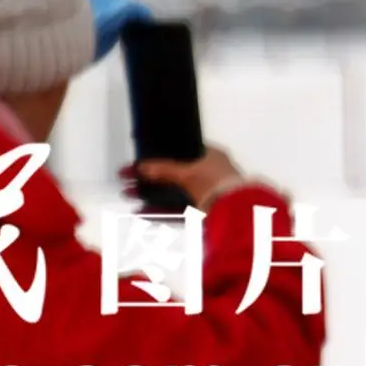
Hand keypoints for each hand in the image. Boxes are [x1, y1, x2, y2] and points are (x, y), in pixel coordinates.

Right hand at [126, 147, 247, 208]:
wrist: (237, 215)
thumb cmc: (217, 184)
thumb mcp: (187, 173)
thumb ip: (163, 170)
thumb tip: (141, 167)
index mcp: (211, 155)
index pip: (182, 151)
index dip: (161, 154)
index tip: (143, 159)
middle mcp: (210, 172)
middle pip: (174, 174)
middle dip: (150, 177)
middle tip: (128, 179)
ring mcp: (206, 193)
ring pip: (173, 192)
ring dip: (151, 193)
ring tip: (128, 194)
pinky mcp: (202, 213)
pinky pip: (176, 210)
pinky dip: (159, 210)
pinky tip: (141, 212)